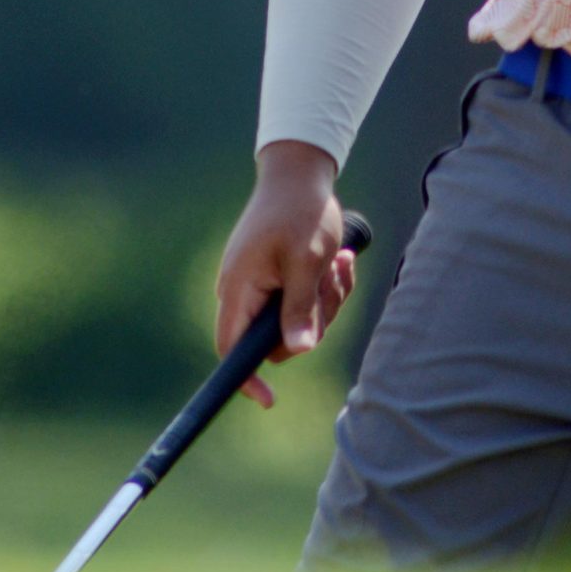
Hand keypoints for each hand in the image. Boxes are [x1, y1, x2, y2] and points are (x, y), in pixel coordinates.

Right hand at [214, 139, 357, 407]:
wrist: (299, 171)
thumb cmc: (301, 210)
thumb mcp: (307, 261)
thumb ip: (300, 307)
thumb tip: (297, 351)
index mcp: (240, 288)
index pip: (230, 348)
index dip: (245, 378)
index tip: (269, 400)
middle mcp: (243, 290)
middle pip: (275, 338)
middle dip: (313, 320)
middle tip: (334, 283)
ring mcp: (259, 283)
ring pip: (295, 320)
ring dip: (326, 299)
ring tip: (340, 262)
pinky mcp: (275, 276)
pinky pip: (301, 300)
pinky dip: (323, 287)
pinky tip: (339, 260)